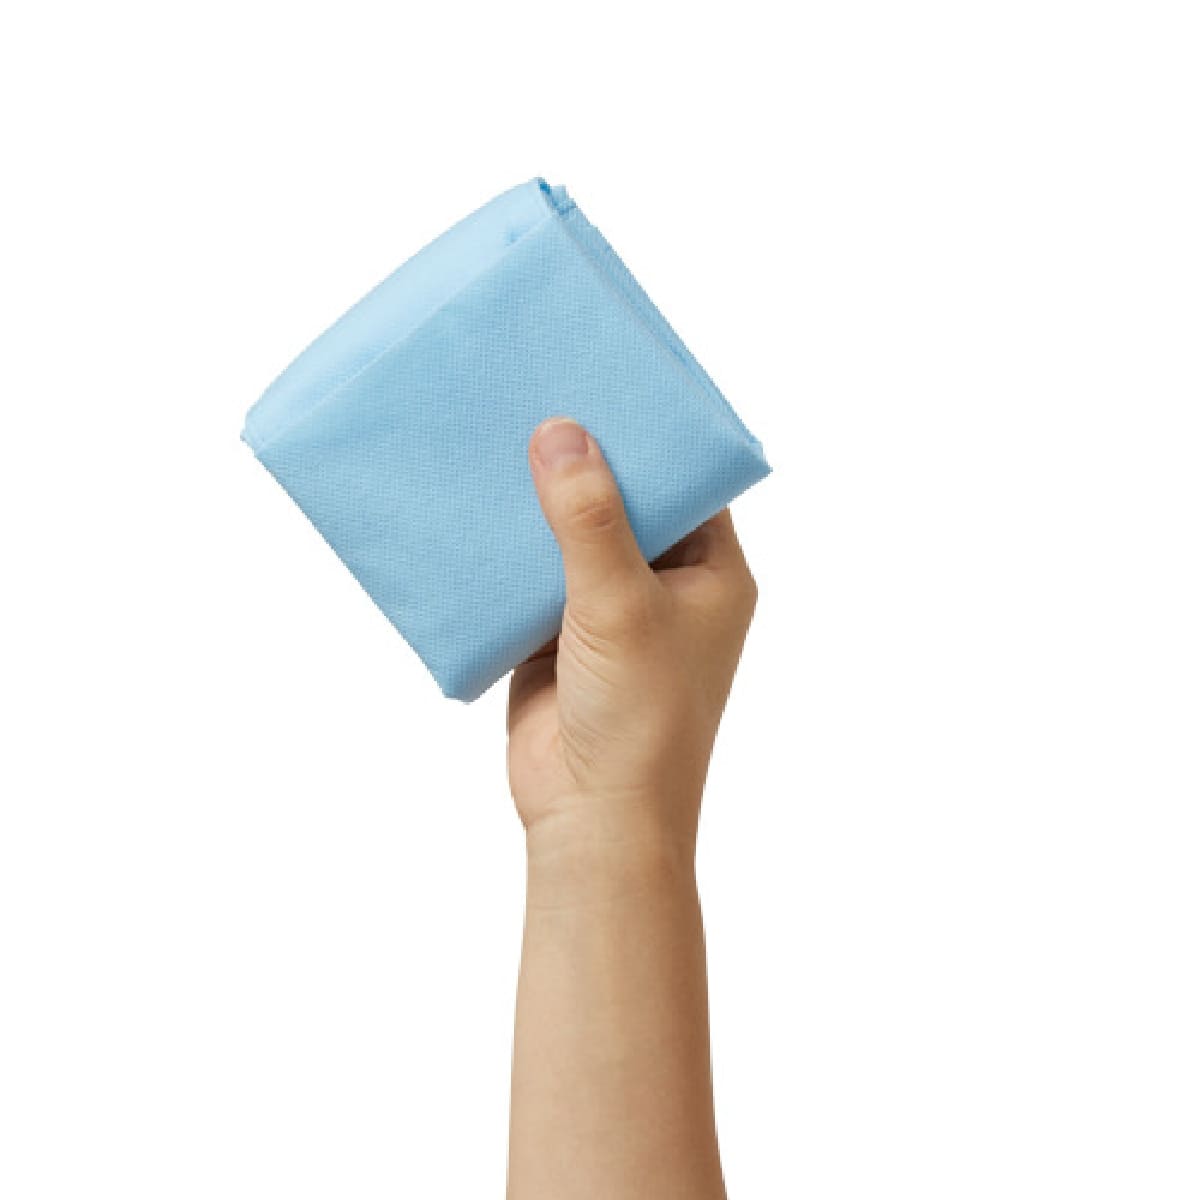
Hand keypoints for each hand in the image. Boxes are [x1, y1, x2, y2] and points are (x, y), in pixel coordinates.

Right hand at [507, 417, 757, 866]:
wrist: (593, 819)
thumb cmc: (638, 718)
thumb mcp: (619, 605)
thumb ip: (590, 519)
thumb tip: (561, 431)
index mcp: (713, 573)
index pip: (689, 482)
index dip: (652, 434)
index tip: (607, 382)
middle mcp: (667, 586)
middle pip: (625, 502)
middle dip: (584, 462)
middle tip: (539, 396)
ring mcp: (610, 612)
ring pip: (573, 538)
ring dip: (539, 504)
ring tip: (497, 436)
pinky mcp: (559, 636)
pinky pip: (532, 577)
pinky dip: (507, 550)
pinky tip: (471, 506)